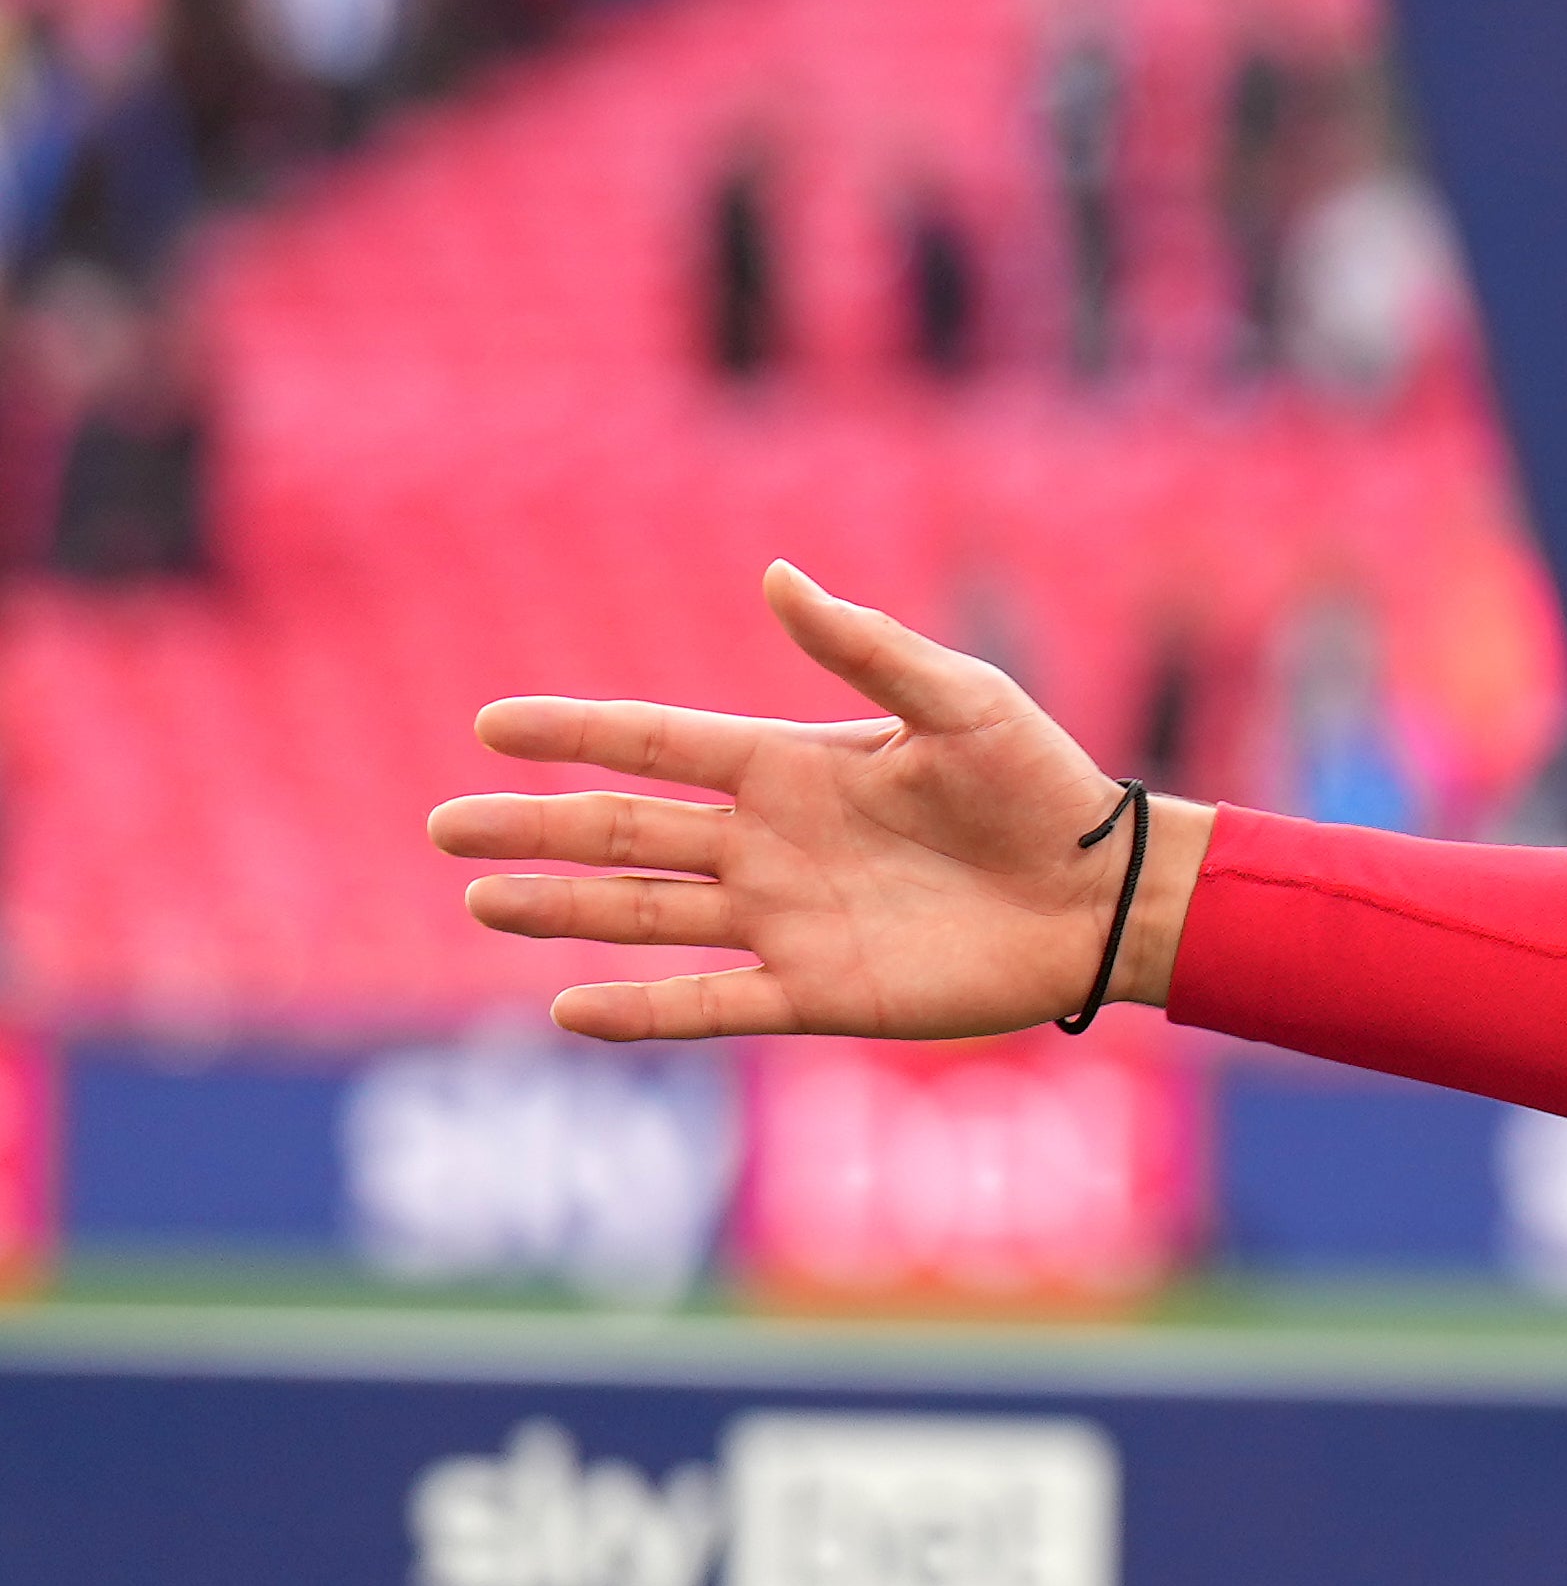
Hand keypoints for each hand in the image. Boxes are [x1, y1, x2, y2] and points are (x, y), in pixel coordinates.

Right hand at [439, 563, 1195, 1039]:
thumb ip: (865, 648)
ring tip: (480, 900)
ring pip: (646, 917)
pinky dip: (640, 1011)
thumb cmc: (1041, 785)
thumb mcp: (960, 700)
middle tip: (442, 823)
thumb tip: (775, 574)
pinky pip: (711, 1004)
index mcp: (795, 765)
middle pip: (626, 833)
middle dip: (536, 827)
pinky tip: (568, 1010)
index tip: (490, 726)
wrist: (1104, 892)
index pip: (658, 745)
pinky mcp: (820, 991)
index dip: (575, 734)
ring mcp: (788, 919)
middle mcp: (773, 843)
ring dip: (563, 911)